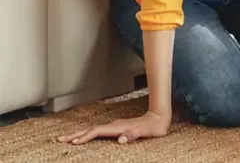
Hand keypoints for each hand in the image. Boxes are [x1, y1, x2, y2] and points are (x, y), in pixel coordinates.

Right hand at [56, 110, 170, 144]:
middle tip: (60, 140)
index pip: (97, 132)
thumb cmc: (153, 127)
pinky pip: (97, 132)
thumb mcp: (145, 132)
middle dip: (75, 135)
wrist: (159, 118)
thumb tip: (120, 140)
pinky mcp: (115, 128)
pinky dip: (87, 135)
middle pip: (90, 130)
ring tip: (66, 139)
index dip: (85, 137)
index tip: (74, 142)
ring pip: (92, 130)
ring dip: (79, 134)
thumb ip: (133, 135)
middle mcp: (113, 125)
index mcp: (117, 127)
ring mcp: (113, 126)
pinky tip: (84, 138)